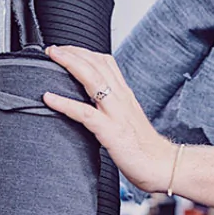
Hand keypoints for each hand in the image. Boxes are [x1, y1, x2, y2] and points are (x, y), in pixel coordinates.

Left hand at [41, 46, 172, 191]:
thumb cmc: (145, 148)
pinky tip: (49, 98)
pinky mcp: (111, 131)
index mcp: (125, 96)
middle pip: (98, 64)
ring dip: (70, 64)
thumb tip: (96, 104)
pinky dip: (64, 103)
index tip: (66, 49)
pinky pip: (84, 113)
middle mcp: (122, 99)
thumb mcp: (129, 120)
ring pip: (93, 80)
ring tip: (51, 57)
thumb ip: (114, 108)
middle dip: (73, 52)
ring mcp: (117, 114)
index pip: (106, 63)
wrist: (164, 166)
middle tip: (53, 48)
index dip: (85, 52)